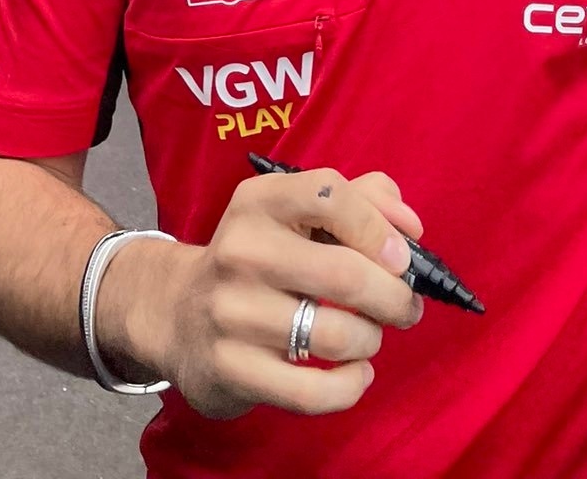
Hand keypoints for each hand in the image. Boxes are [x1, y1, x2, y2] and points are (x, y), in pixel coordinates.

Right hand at [121, 167, 424, 421]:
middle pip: (346, 274)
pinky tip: (357, 374)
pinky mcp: (231, 369)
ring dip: (372, 339)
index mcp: (259, 201)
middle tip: (405, 306)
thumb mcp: (295, 214)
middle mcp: (241, 250)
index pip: (330, 194)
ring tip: (369, 335)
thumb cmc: (260, 258)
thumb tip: (409, 226)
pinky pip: (314, 392)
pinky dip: (352, 386)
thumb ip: (360, 199)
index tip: (401, 256)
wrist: (177, 314)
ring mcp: (232, 313)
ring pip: (337, 335)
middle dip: (395, 297)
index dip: (379, 226)